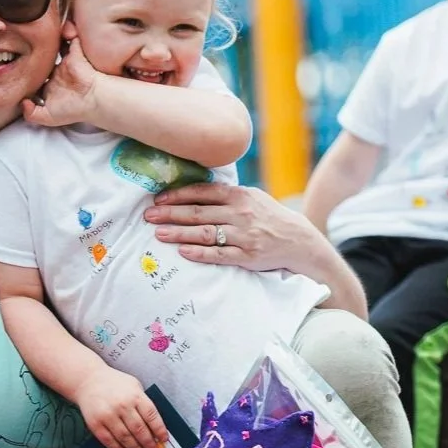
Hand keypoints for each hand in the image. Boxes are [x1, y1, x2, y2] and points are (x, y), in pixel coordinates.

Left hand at [21, 23, 99, 127]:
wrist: (91, 100)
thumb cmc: (73, 109)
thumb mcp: (47, 117)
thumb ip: (31, 114)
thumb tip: (21, 103)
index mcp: (51, 85)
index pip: (36, 73)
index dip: (27, 68)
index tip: (18, 64)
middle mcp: (58, 71)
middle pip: (43, 56)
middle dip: (35, 49)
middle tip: (23, 42)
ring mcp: (66, 61)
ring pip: (55, 44)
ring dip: (48, 37)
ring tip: (37, 31)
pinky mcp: (75, 52)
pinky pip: (70, 36)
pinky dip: (66, 29)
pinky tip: (54, 29)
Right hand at [76, 367, 168, 447]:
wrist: (87, 380)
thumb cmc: (113, 383)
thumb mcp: (134, 386)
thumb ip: (144, 403)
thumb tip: (154, 426)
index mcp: (135, 396)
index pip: (152, 417)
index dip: (159, 430)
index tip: (163, 439)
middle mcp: (122, 405)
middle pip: (140, 430)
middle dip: (148, 443)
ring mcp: (108, 415)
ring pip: (125, 438)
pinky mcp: (96, 423)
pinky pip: (109, 440)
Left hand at [142, 180, 323, 273]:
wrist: (299, 240)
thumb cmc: (268, 217)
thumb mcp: (251, 198)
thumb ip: (226, 195)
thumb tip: (194, 190)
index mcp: (240, 196)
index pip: (203, 192)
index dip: (179, 195)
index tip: (158, 199)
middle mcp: (241, 213)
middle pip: (199, 213)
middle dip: (171, 213)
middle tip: (148, 216)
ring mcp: (245, 235)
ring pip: (205, 233)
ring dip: (179, 233)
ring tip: (158, 234)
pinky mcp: (248, 256)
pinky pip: (220, 254)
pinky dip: (200, 253)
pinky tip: (183, 251)